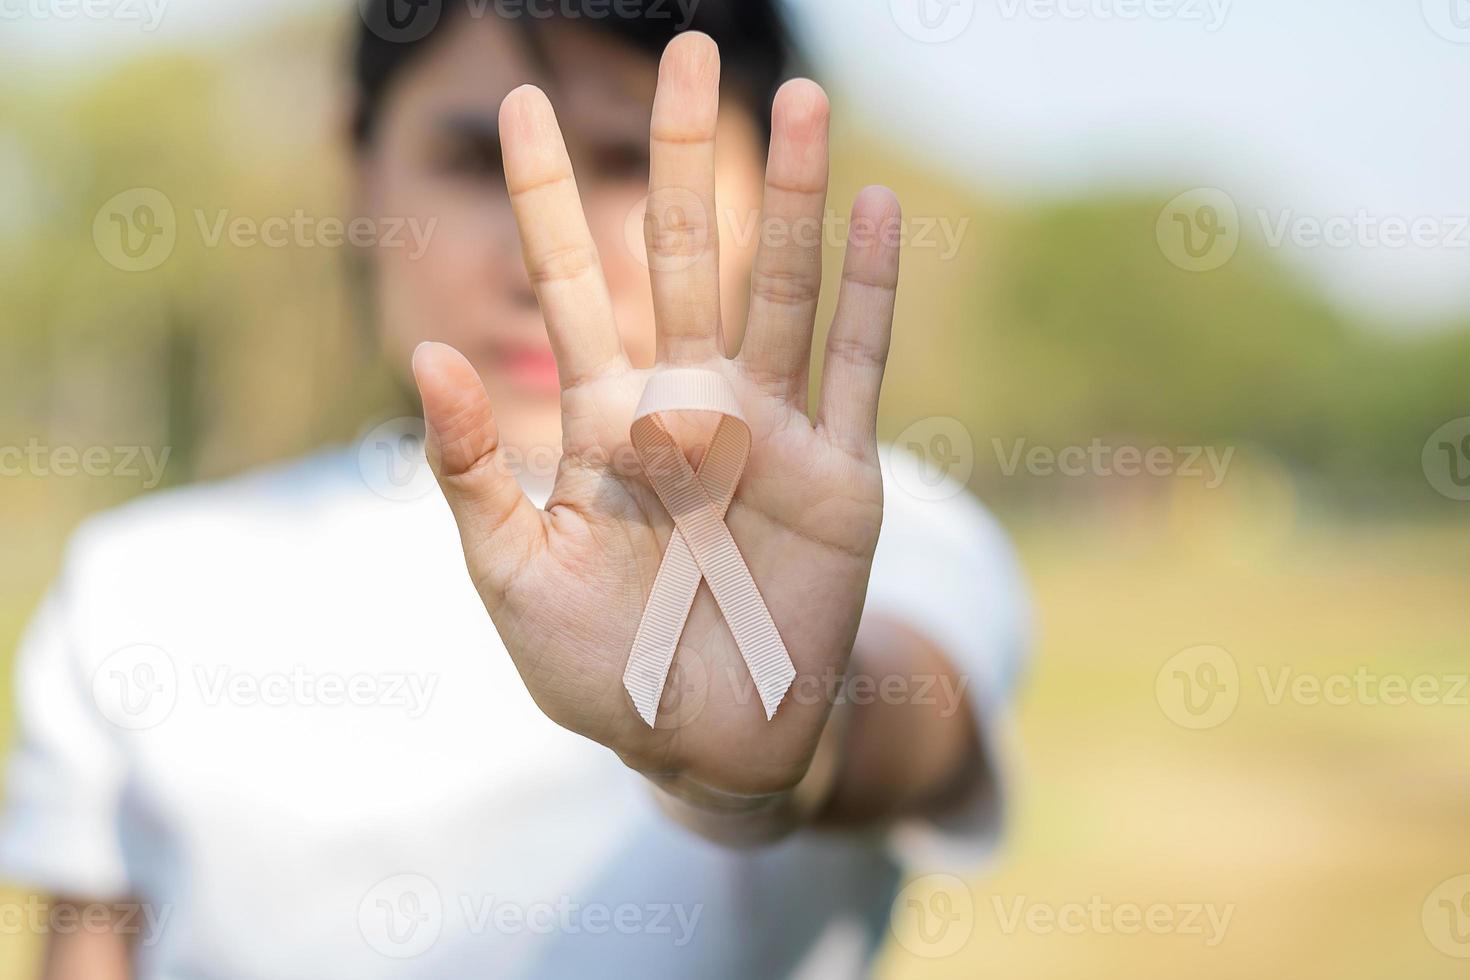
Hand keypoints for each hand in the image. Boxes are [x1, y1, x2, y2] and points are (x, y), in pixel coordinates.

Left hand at [412, 33, 901, 801]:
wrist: (704, 739)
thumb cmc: (596, 664)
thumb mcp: (512, 574)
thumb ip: (470, 469)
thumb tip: (421, 351)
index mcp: (608, 420)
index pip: (572, 285)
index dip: (550, 200)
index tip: (523, 108)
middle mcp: (692, 404)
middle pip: (687, 255)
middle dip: (681, 156)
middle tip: (680, 49)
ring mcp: (771, 431)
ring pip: (780, 291)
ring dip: (790, 199)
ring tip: (797, 101)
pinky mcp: (839, 474)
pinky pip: (859, 368)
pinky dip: (871, 294)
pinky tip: (875, 210)